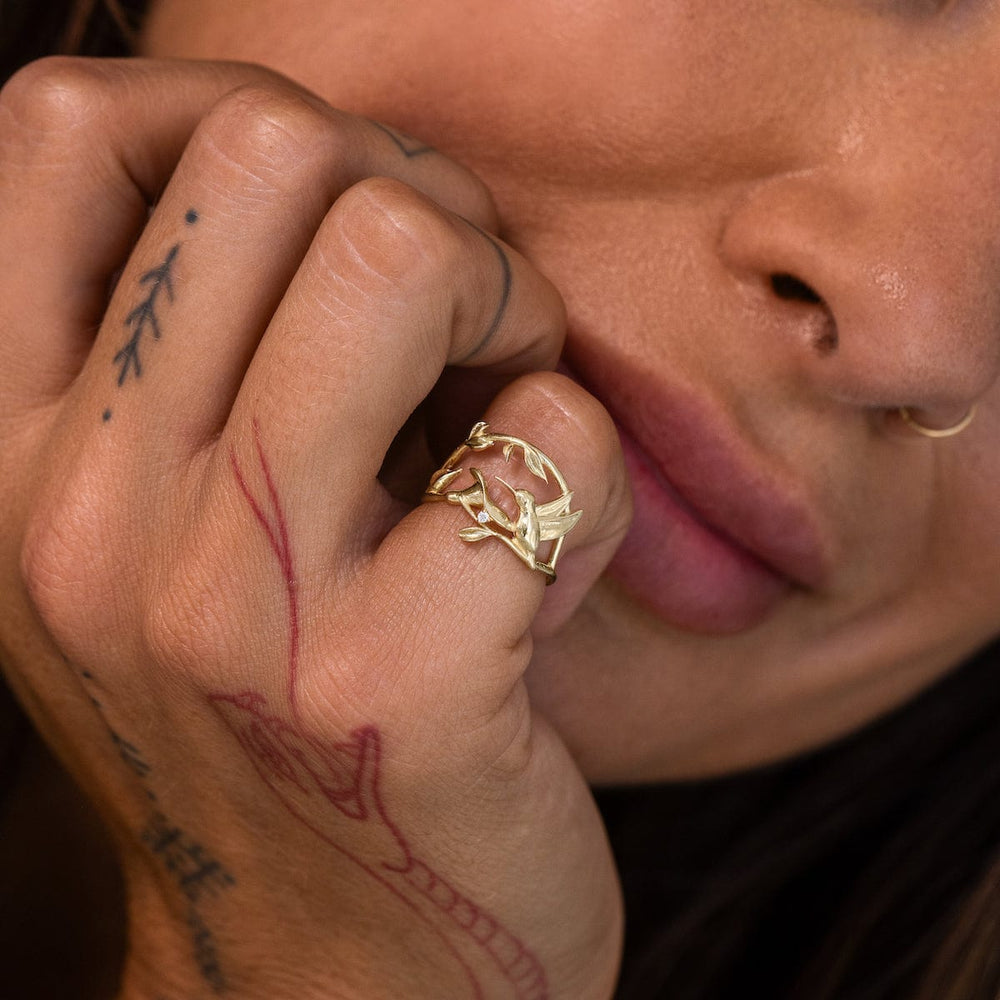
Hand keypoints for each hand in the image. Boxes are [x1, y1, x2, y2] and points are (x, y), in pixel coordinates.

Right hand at [0, 57, 629, 998]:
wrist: (337, 982)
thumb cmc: (281, 727)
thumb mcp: (176, 538)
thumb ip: (205, 356)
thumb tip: (348, 175)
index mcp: (13, 457)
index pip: (59, 129)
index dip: (238, 116)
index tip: (340, 218)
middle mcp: (86, 517)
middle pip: (274, 151)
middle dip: (420, 205)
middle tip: (466, 329)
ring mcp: (234, 601)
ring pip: (407, 251)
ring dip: (511, 307)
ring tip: (508, 417)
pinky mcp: (403, 680)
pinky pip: (548, 436)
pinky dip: (586, 471)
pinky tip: (550, 564)